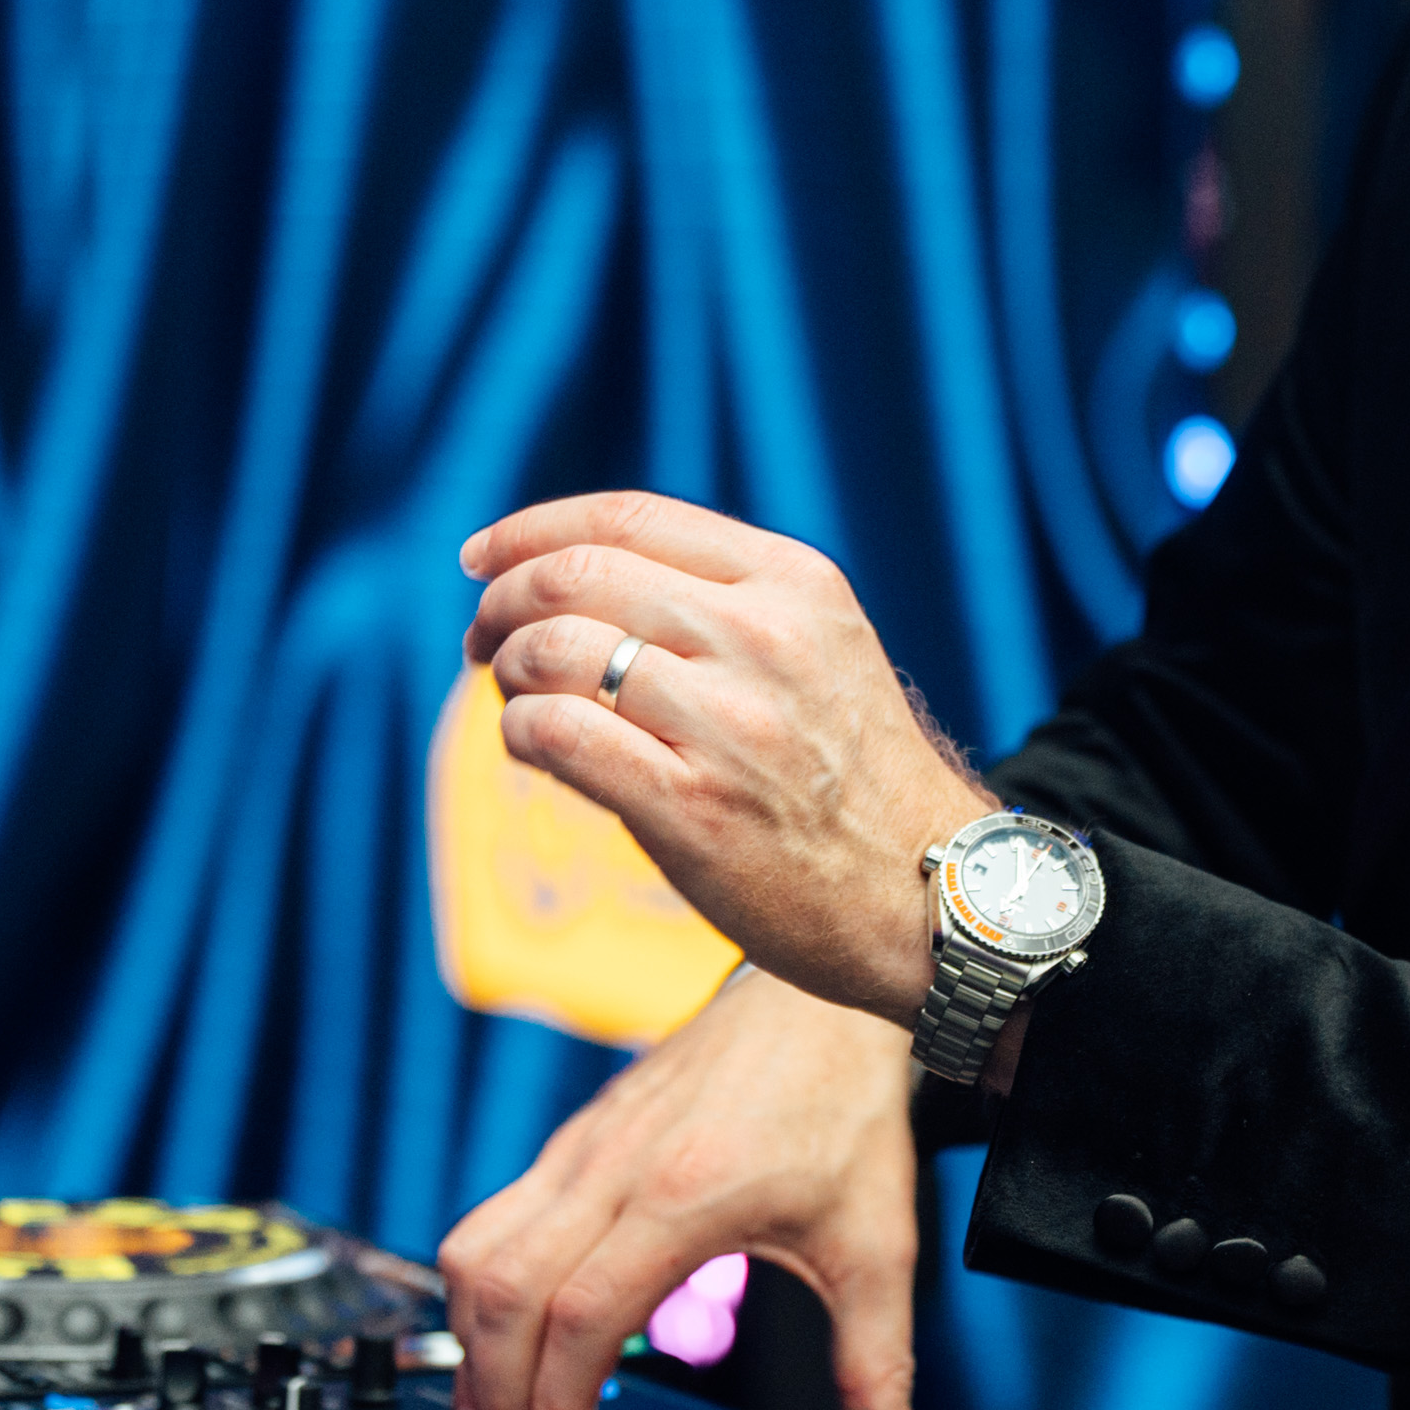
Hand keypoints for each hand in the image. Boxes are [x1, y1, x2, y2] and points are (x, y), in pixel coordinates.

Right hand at [434, 965, 928, 1409]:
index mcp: (685, 1195)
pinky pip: (494, 1221)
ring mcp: (582, 1148)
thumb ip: (878, 1361)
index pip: (581, 1315)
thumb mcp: (875, 1244)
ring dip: (472, 1338)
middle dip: (495, 1390)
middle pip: (507, 1293)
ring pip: (477, 1252)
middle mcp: (614, 1168)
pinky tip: (504, 1334)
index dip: (554, 1400)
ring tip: (489, 1409)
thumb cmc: (841, 1103)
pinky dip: (483, 1289)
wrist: (816, 1000)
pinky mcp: (572, 1140)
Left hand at [463, 492, 991, 1019]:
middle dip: (502, 602)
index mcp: (793, 583)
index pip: (630, 517)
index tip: (482, 558)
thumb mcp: (819, 650)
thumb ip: (723, 604)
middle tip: (482, 641)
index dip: (532, 531)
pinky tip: (534, 748)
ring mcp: (727, 723)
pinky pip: (556, 735)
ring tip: (515, 699)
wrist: (927, 892)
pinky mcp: (690, 806)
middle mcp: (762, 638)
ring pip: (555, 650)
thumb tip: (572, 585)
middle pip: (577, 576)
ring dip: (506, 671)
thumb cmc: (853, 778)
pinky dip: (519, 733)